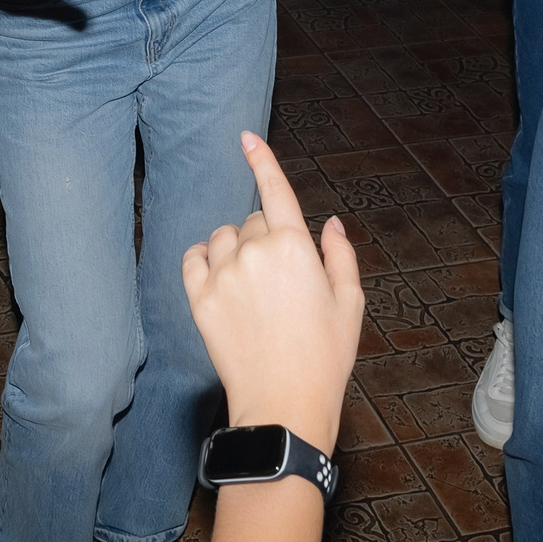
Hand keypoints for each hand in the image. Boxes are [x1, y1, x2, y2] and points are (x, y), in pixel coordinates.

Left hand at [182, 132, 363, 452]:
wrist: (284, 404)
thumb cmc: (325, 357)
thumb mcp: (349, 304)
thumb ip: (340, 255)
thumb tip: (330, 223)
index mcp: (294, 247)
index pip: (274, 190)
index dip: (260, 160)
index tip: (245, 137)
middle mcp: (254, 252)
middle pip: (253, 220)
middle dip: (266, 237)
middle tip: (280, 279)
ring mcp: (223, 275)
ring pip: (222, 238)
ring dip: (234, 249)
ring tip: (251, 286)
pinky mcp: (199, 299)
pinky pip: (193, 259)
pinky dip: (203, 260)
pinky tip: (219, 279)